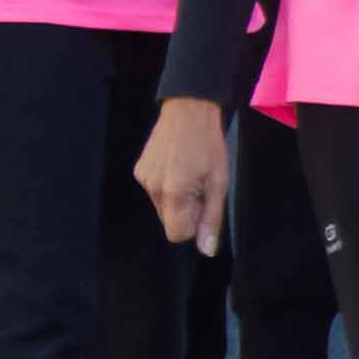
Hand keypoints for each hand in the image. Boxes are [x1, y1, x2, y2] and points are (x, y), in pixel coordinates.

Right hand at [137, 96, 232, 251]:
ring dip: (176, 199)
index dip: (193, 226)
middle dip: (185, 211)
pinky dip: (166, 186)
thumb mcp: (219, 182)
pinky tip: (176, 165)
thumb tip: (206, 250)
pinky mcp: (139, 170)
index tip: (202, 205)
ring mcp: (144, 178)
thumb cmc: (209, 144)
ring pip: (162, 207)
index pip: (176, 234)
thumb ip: (211, 219)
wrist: (188, 109)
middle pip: (169, 221)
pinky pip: (154, 191)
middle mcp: (153, 188)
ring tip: (188, 172)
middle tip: (198, 185)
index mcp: (174, 192)